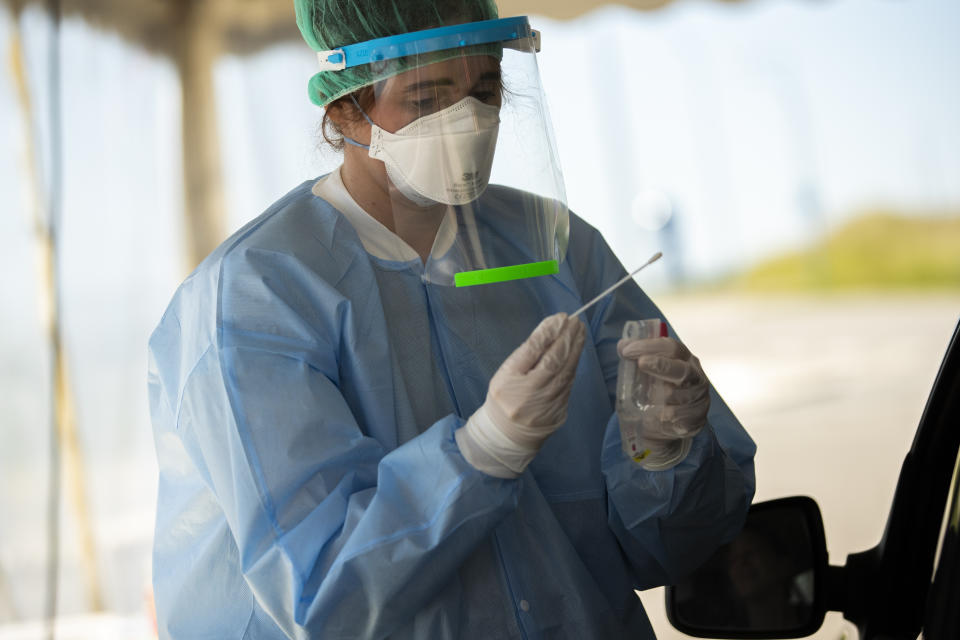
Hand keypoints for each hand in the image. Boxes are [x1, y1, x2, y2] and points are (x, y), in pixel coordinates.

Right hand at [457, 313, 586, 476]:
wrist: (506, 434)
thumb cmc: (503, 397)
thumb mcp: (506, 373)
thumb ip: (526, 354)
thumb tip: (550, 331)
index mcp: (510, 381)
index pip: (532, 351)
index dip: (548, 332)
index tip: (560, 318)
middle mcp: (529, 393)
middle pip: (553, 361)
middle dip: (566, 338)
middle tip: (575, 322)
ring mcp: (546, 404)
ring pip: (565, 372)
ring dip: (575, 350)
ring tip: (580, 332)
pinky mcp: (559, 411)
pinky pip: (568, 384)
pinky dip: (573, 366)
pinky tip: (576, 353)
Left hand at [617, 336, 709, 439]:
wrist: (670, 425)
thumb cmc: (659, 393)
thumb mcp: (647, 374)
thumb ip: (637, 358)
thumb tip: (622, 345)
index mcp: (683, 360)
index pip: (671, 347)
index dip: (649, 346)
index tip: (626, 350)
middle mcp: (695, 376)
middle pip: (682, 368)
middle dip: (661, 364)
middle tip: (641, 363)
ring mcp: (698, 397)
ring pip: (681, 394)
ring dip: (662, 395)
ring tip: (649, 399)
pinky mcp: (696, 417)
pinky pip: (680, 415)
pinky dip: (666, 414)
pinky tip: (658, 416)